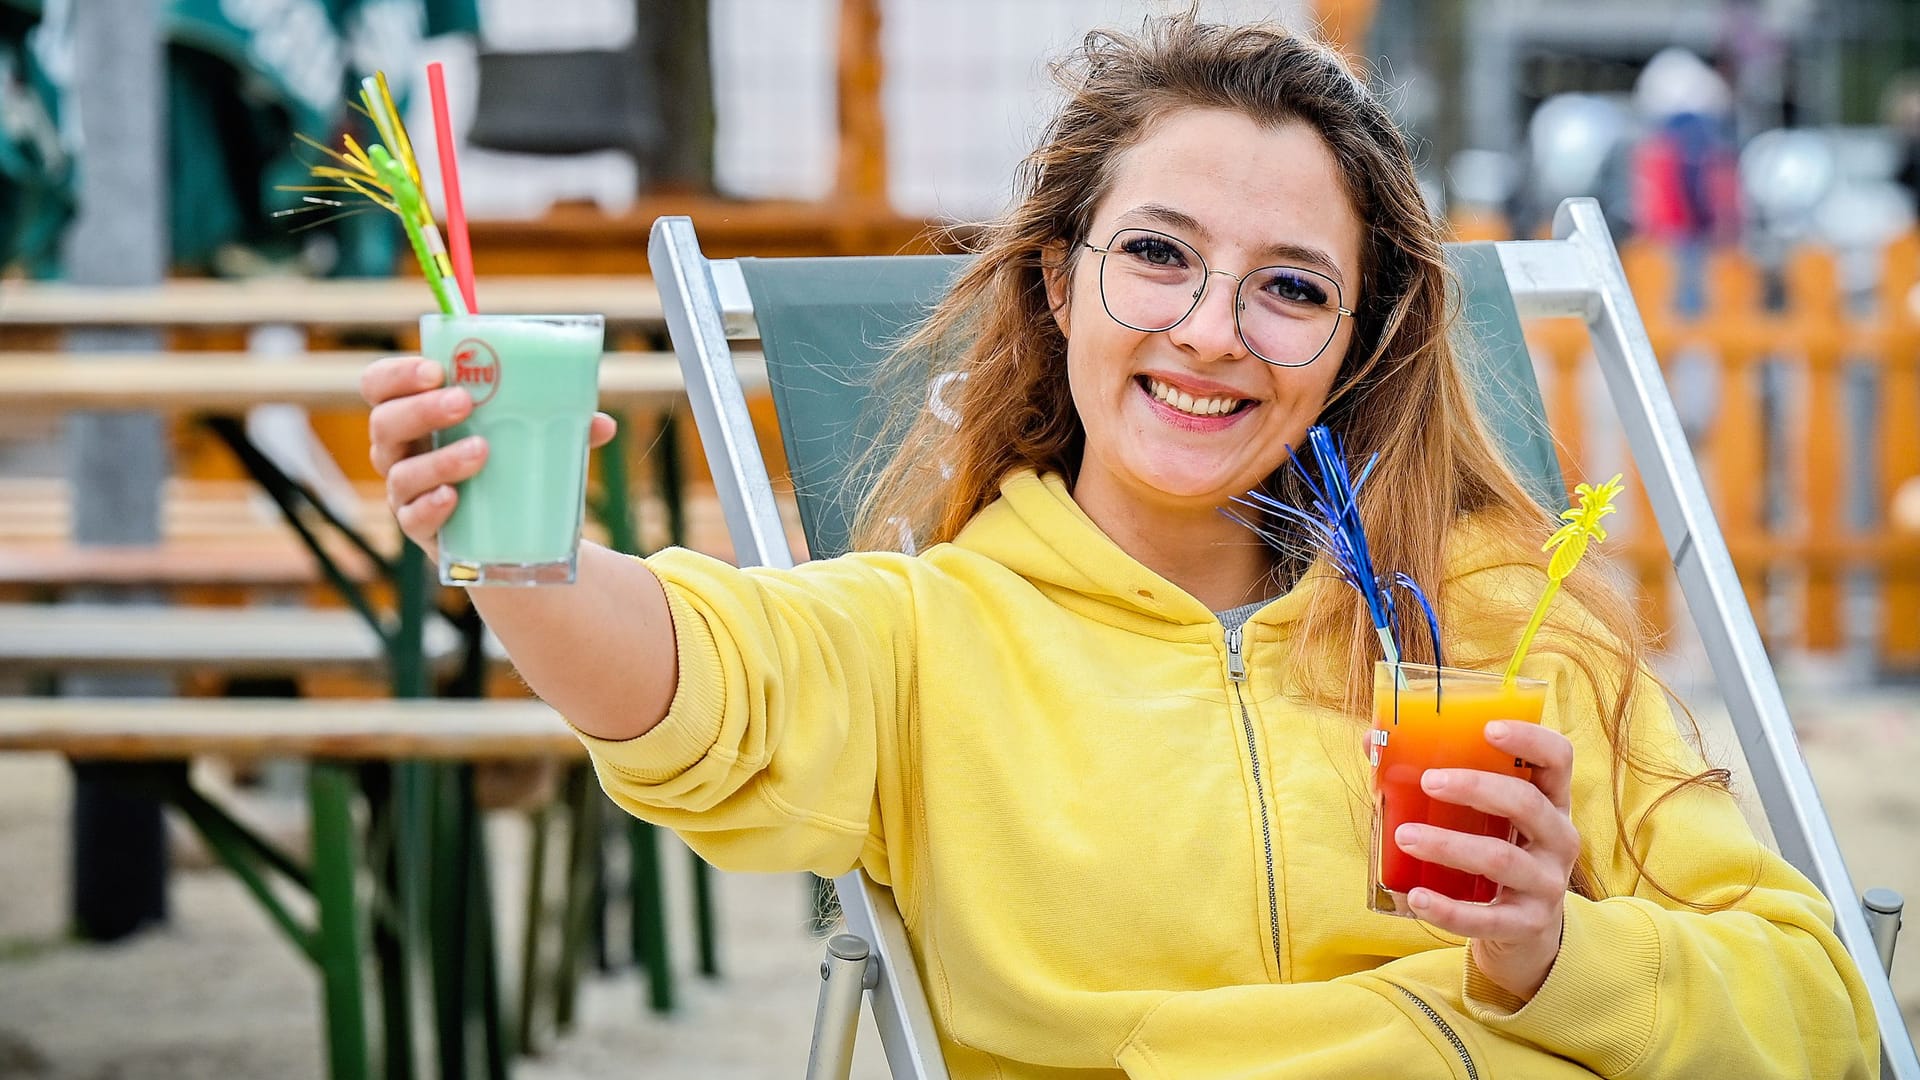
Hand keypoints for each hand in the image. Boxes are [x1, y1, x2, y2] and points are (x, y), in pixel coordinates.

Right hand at [360, 355, 617, 555]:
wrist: (510, 535)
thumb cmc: (510, 465)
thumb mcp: (530, 437)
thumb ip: (562, 426)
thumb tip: (603, 424)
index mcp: (416, 415)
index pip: (380, 386)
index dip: (397, 374)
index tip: (435, 368)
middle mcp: (400, 452)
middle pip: (384, 423)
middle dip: (421, 410)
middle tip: (463, 402)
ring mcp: (406, 493)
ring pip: (400, 472)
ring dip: (438, 459)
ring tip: (481, 452)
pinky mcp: (421, 530)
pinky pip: (413, 519)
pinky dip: (431, 506)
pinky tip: (452, 498)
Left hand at [1392, 720, 1579, 1001]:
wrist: (1523, 929)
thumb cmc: (1492, 850)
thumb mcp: (1481, 815)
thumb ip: (1438, 777)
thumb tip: (1370, 741)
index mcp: (1550, 800)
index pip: (1557, 758)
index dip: (1530, 738)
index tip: (1489, 728)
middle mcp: (1559, 838)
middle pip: (1527, 804)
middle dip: (1476, 788)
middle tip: (1429, 781)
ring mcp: (1547, 884)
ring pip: (1501, 859)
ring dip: (1449, 845)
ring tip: (1405, 836)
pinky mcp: (1527, 924)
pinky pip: (1486, 918)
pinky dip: (1448, 909)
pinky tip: (1416, 896)